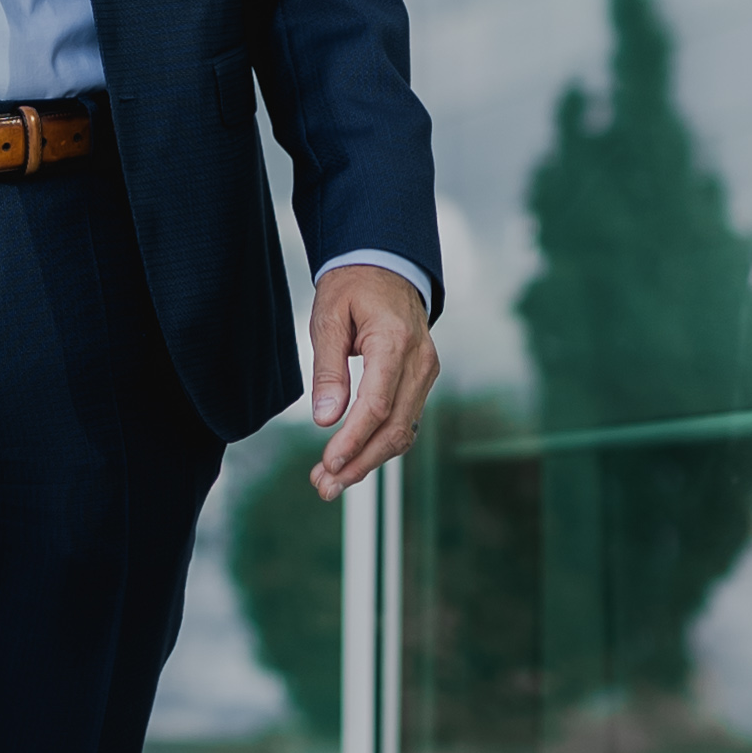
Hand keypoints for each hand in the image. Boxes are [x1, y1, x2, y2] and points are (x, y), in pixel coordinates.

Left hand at [308, 267, 437, 499]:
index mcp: (395, 341)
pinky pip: (405, 420)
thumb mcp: (328, 319)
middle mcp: (420, 361)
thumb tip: (325, 418)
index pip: (378, 404)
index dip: (354, 440)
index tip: (329, 463)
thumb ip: (328, 369)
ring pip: (403, 431)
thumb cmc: (352, 287)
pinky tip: (352, 460)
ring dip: (368, 461)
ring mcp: (426, 372)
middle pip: (395, 427)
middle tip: (324, 487)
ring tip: (331, 482)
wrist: (386, 265)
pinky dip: (379, 444)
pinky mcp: (422, 380)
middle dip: (360, 462)